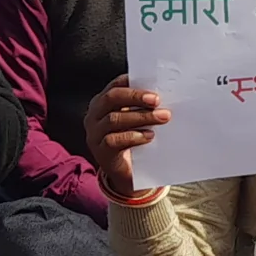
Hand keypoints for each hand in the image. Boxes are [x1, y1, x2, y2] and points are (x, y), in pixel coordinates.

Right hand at [85, 74, 168, 199]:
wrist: (128, 173)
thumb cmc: (134, 140)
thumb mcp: (136, 120)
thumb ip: (141, 106)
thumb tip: (161, 93)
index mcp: (102, 103)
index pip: (114, 86)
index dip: (131, 82)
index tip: (151, 82)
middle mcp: (94, 116)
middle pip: (111, 98)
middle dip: (135, 96)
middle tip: (157, 99)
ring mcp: (94, 134)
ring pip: (114, 119)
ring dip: (141, 117)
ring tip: (162, 117)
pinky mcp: (100, 151)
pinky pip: (114, 140)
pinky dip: (134, 136)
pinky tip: (150, 136)